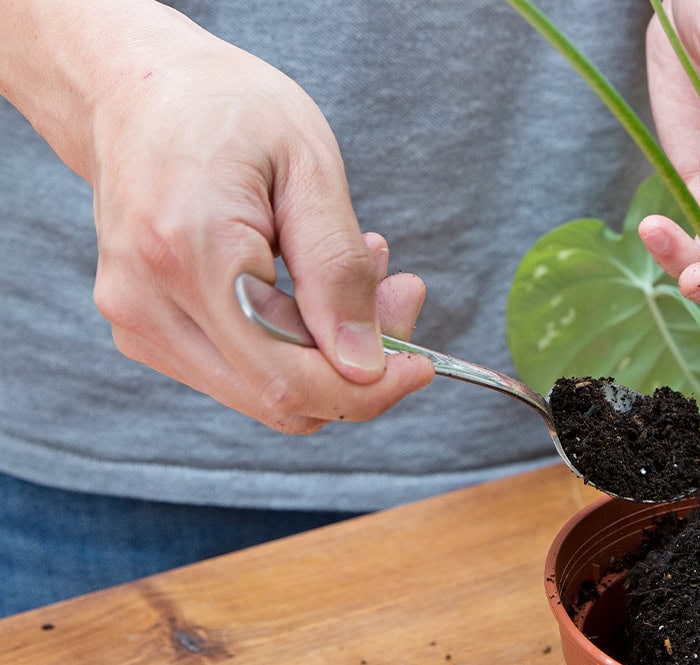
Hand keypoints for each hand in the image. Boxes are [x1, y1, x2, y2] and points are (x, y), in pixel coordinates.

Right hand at [73, 6, 432, 431]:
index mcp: (189, 253)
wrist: (135, 89)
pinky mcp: (144, 330)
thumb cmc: (227, 109)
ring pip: (264, 394)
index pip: (288, 380)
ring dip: (330, 352)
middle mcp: (148, 304)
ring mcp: (138, 324)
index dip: (369, 390)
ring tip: (359, 267)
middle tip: (401, 290)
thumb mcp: (309, 167)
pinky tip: (311, 281)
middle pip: (280, 400)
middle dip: (359, 367)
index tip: (423, 363)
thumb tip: (366, 367)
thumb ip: (338, 271)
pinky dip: (294, 343)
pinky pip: (241, 371)